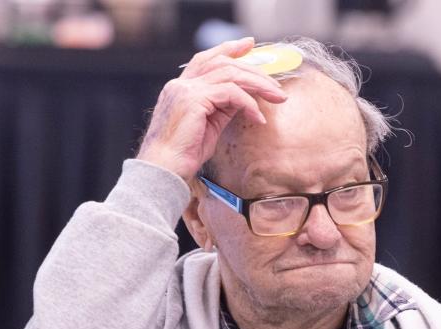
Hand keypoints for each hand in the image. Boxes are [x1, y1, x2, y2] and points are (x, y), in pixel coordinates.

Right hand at [136, 38, 288, 181]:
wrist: (163, 171)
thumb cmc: (182, 156)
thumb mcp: (208, 127)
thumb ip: (222, 108)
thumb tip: (245, 98)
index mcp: (180, 89)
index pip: (206, 59)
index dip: (229, 49)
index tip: (249, 45)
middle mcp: (180, 85)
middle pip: (222, 63)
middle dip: (253, 70)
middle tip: (275, 85)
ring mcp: (185, 90)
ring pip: (230, 74)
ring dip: (258, 84)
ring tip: (277, 97)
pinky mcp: (194, 100)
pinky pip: (231, 93)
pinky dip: (249, 103)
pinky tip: (258, 117)